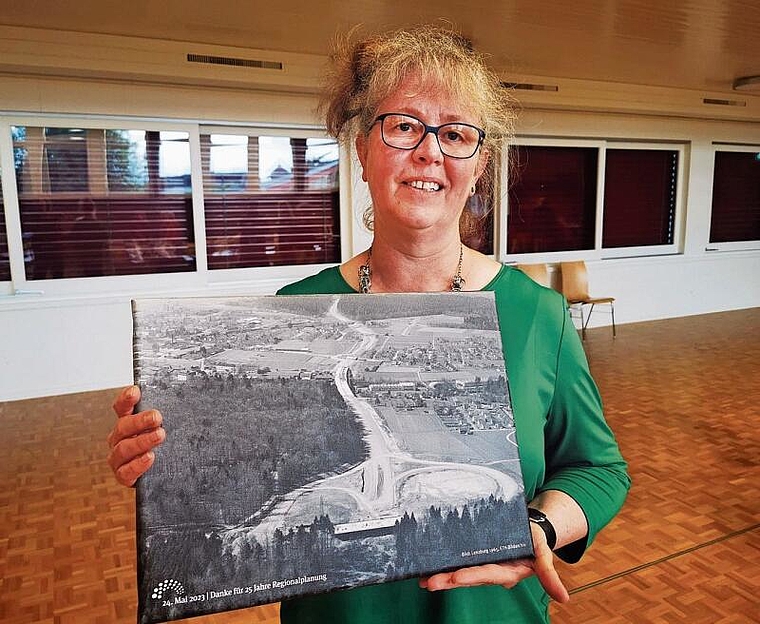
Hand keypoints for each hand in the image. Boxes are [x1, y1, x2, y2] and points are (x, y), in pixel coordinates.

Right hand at [107, 385, 164, 486]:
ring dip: (141, 441)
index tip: (136, 391)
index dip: (126, 399)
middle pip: (123, 426)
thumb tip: (192, 395)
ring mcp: (119, 458)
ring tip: (159, 435)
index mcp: (128, 423)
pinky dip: (137, 464)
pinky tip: (150, 457)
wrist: (167, 472)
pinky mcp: (123, 476)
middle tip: (157, 417)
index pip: (122, 407)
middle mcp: (120, 438)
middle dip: (140, 421)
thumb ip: (173, 412)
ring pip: (123, 448)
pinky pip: (125, 472)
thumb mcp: (171, 425)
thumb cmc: (167, 444)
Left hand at [419, 522, 569, 602]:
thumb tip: (565, 599)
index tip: (455, 578)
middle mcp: (491, 570)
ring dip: (442, 576)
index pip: (487, 575)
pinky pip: (457, 561)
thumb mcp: (544, 555)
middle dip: (448, 580)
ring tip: (423, 580)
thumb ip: (549, 575)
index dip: (471, 576)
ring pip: (459, 571)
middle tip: (429, 582)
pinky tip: (427, 569)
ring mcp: (482, 564)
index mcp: (507, 572)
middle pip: (468, 576)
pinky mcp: (475, 556)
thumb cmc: (536, 539)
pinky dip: (443, 565)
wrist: (530, 528)